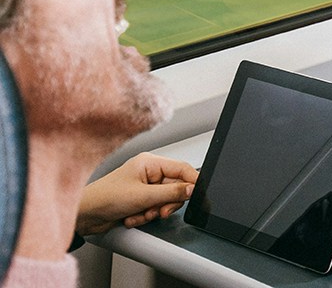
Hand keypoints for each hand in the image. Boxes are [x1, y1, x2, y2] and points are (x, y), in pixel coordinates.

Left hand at [76, 153, 197, 235]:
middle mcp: (148, 173)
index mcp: (150, 163)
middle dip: (166, 203)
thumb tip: (192, 189)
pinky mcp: (139, 200)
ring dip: (154, 211)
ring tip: (140, 214)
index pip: (182, 169)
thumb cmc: (103, 198)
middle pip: (175, 188)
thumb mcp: (143, 196)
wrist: (83, 215)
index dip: (192, 181)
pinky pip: (154, 209)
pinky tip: (132, 217)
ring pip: (165, 201)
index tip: (199, 193)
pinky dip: (145, 216)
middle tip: (160, 210)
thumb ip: (172, 193)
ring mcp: (144, 187)